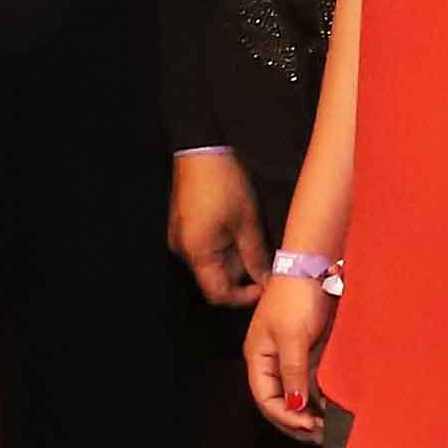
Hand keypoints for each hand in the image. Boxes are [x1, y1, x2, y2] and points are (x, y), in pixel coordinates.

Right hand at [167, 148, 268, 301]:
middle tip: (264, 262)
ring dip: (233, 259)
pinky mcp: (183, 226)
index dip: (243, 297)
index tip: (263, 287)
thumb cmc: (224, 184)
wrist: (202, 150)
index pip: (218, 294)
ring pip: (211, 262)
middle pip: (214, 278)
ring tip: (253, 241)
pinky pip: (204, 247)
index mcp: (198, 253)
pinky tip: (238, 230)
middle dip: (241, 274)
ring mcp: (181, 237)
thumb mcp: (247, 222)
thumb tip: (267, 281)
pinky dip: (223, 246)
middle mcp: (184, 250)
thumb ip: (256, 257)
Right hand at [242, 265, 334, 438]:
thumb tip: (295, 408)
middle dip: (296, 421)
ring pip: (295, 394)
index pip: (265, 400)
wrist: (315, 265)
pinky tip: (330, 405)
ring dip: (308, 412)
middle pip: (277, 402)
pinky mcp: (307, 350)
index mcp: (257, 357)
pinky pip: (309, 382)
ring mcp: (289, 356)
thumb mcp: (292, 337)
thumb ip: (292, 373)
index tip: (308, 426)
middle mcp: (270, 361)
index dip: (285, 417)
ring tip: (326, 424)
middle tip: (319, 433)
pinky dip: (318, 396)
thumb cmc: (296, 296)